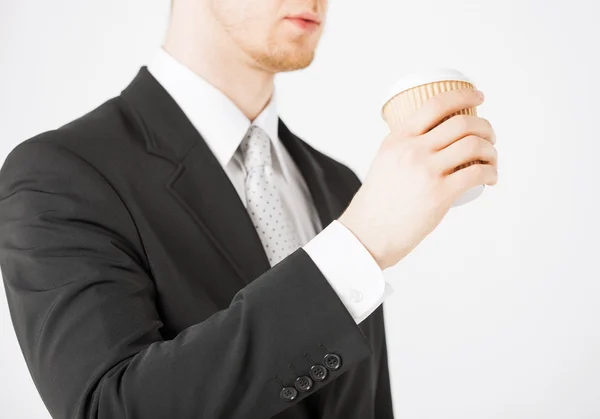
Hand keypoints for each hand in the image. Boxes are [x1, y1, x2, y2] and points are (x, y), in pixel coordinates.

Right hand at [338, 88, 497, 269]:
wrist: (368, 233)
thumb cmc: (378, 202)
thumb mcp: (385, 162)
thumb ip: (405, 148)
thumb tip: (434, 139)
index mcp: (398, 139)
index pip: (435, 105)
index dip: (463, 95)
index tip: (479, 96)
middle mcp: (412, 150)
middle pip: (462, 123)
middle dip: (485, 127)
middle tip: (490, 136)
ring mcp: (426, 171)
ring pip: (473, 145)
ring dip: (491, 150)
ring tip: (491, 159)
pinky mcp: (439, 194)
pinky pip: (476, 173)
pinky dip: (491, 172)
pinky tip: (491, 177)